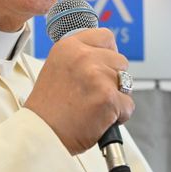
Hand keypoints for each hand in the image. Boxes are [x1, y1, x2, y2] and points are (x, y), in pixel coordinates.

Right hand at [25, 28, 132, 154]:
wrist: (42, 135)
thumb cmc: (48, 109)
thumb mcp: (57, 69)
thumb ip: (80, 59)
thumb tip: (105, 56)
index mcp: (69, 46)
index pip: (105, 37)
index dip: (108, 53)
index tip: (104, 65)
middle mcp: (83, 56)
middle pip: (119, 60)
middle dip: (112, 78)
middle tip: (93, 94)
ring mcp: (97, 75)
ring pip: (126, 82)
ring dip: (116, 96)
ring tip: (94, 107)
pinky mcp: (108, 97)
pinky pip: (128, 104)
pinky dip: (119, 116)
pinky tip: (99, 118)